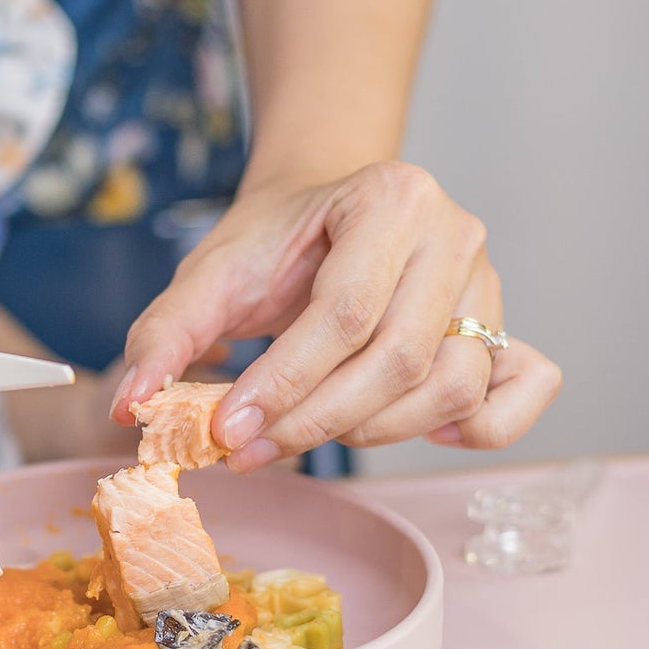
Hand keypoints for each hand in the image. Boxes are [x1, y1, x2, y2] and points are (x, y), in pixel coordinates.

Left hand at [113, 163, 561, 464]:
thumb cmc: (275, 241)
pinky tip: (408, 430)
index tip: (228, 428)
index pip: (347, 311)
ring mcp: (489, 283)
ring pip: (452, 387)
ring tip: (301, 435)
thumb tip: (130, 405)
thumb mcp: (210, 271)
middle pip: (400, 358)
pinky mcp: (503, 327)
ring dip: (373, 434)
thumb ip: (165, 333)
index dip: (286, 382)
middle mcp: (456, 234)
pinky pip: (518, 391)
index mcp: (391, 198)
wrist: (326, 210)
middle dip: (317, 420)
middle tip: (248, 450)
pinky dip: (478, 428)